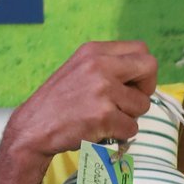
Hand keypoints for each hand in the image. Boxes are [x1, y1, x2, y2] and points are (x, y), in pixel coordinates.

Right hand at [5, 41, 157, 159]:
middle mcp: (100, 65)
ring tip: (106, 119)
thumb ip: (108, 67)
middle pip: (150, 68)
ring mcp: (102, 90)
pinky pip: (132, 128)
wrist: (33, 127)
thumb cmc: (59, 103)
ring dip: (130, 117)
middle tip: (131, 103)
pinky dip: (120, 134)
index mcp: (94, 51)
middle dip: (146, 89)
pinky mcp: (103, 116)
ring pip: (143, 105)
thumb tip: (143, 77)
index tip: (132, 85)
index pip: (141, 49)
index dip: (143, 70)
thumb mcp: (80, 70)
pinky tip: (101, 130)